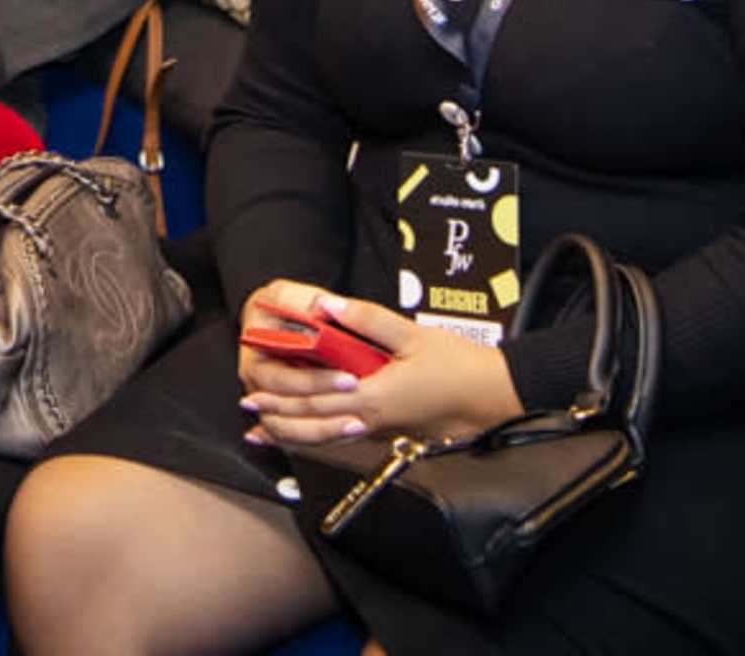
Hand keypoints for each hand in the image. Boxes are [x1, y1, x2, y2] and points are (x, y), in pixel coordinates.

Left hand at [236, 284, 522, 452]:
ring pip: (328, 438)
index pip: (313, 403)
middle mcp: (372, 421)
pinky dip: (322, 437)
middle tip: (250, 411)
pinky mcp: (394, 432)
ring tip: (268, 432)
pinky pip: (347, 438)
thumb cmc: (457, 366)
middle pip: (314, 426)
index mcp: (372, 397)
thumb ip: (366, 320)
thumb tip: (326, 305)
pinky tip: (315, 433)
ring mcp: (383, 431)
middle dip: (278, 419)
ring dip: (295, 434)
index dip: (280, 400)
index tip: (254, 393)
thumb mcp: (411, 335)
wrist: (494, 397)